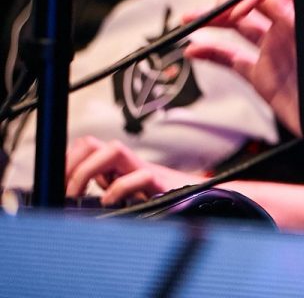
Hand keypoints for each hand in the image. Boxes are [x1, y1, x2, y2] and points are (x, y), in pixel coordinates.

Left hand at [65, 136, 201, 206]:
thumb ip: (106, 190)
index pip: (85, 147)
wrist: (201, 199)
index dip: (67, 162)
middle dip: (73, 165)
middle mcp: (128, 163)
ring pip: (113, 150)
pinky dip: (119, 189)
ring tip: (80, 194)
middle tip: (68, 190)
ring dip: (88, 171)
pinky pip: (139, 176)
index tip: (58, 185)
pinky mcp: (160, 182)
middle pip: (92, 144)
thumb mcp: (125, 196)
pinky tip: (111, 203)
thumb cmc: (161, 201)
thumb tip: (73, 201)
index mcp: (116, 166)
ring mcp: (144, 170)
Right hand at [186, 0, 300, 134]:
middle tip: (213, 7)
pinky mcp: (264, 75)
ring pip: (239, 27)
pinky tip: (194, 49)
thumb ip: (296, 22)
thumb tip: (272, 0)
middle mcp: (290, 30)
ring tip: (191, 19)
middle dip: (229, 0)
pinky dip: (212, 52)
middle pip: (254, 2)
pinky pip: (233, 58)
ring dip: (214, 20)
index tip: (239, 5)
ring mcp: (275, 51)